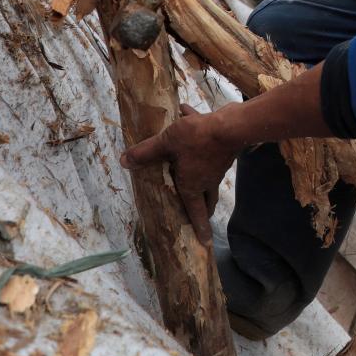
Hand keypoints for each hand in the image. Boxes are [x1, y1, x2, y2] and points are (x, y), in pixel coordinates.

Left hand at [121, 104, 239, 243]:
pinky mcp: (224, 149)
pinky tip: (186, 113)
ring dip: (200, 175)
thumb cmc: (197, 139)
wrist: (232, 124)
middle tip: (200, 211)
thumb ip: (146, 153)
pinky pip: (208, 146)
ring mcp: (218, 165)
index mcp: (192, 186)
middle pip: (207, 199)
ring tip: (187, 165)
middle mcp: (207, 180)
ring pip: (209, 175)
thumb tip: (124, 162)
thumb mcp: (166, 144)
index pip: (196, 213)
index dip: (200, 228)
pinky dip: (197, 135)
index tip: (205, 241)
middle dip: (204, 207)